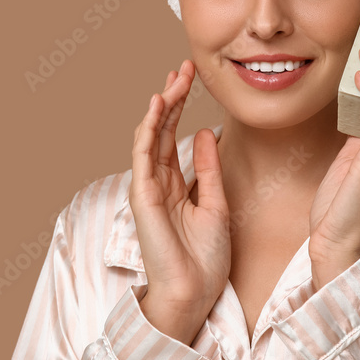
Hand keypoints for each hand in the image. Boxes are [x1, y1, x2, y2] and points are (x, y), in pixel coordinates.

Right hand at [130, 60, 230, 325]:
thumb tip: (208, 132)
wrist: (195, 291)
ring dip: (161, 105)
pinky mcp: (143, 195)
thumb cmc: (205, 258)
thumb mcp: (216, 203)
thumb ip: (209, 168)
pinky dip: (149, 128)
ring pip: (151, 136)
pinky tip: (157, 106)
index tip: (192, 78)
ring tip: (175, 78)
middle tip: (184, 68)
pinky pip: (144, 155)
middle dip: (172, 97)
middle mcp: (157, 182)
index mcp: (174, 185)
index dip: (181, 106)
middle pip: (161, 130)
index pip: (174, 136)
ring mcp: (148, 188)